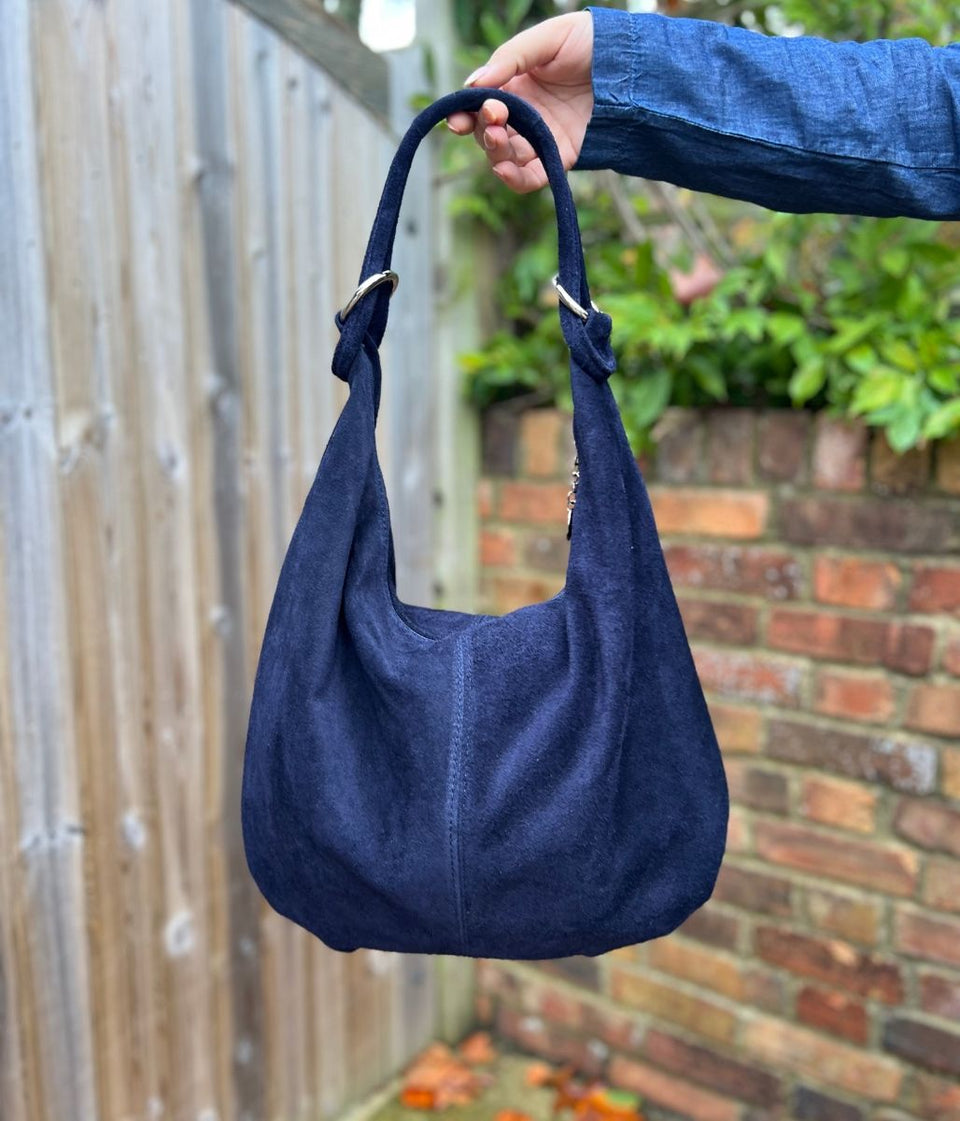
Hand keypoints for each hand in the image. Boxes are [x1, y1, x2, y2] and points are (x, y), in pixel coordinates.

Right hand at [446, 12, 593, 192]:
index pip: (480, 104)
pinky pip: (531, 176)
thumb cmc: (591, 43)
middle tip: (493, 117)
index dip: (465, 114)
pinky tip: (504, 169)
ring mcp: (541, 137)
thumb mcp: (548, 38)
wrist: (633, 66)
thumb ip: (511, 58)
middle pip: (489, 133)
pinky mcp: (560, 156)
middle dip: (483, 130)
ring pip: (506, 156)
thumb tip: (474, 85)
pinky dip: (515, 178)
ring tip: (500, 137)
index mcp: (515, 84)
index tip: (457, 118)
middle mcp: (524, 113)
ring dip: (496, 152)